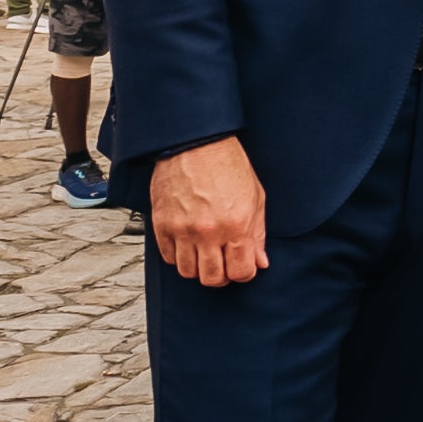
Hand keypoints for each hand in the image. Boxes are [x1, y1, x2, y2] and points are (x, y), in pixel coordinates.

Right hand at [151, 137, 267, 288]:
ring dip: (198, 268)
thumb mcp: (255, 197)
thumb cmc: (227, 164)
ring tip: (204, 253)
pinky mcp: (162, 224)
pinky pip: (168, 257)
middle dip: (221, 275)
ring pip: (188, 273)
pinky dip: (178, 256)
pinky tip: (187, 243)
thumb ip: (258, 234)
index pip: (241, 272)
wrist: (196, 142)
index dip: (244, 273)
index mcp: (236, 225)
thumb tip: (260, 261)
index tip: (242, 267)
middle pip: (213, 278)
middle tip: (223, 263)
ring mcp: (183, 230)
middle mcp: (209, 231)